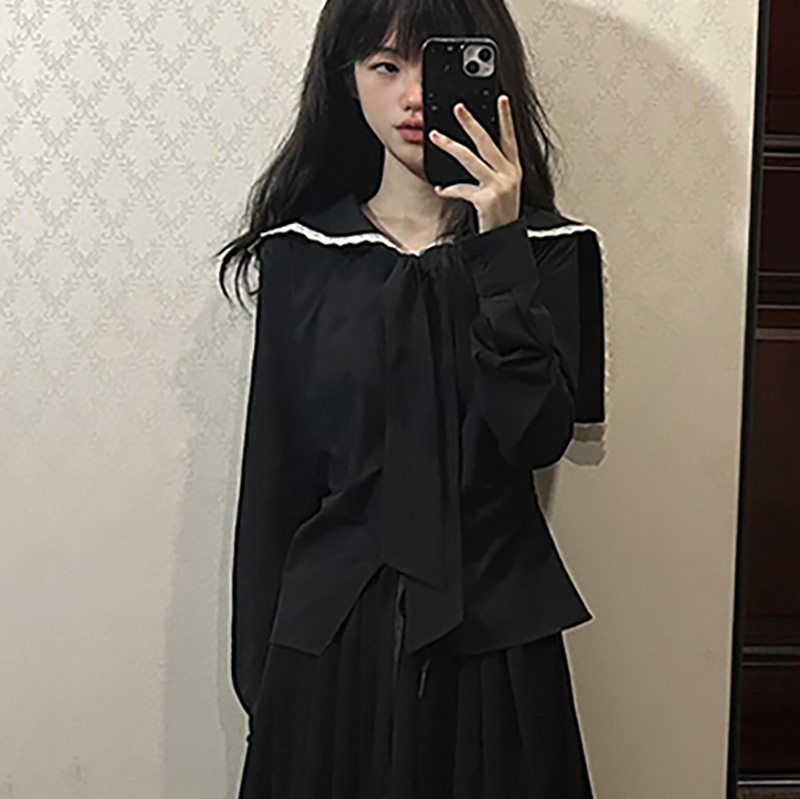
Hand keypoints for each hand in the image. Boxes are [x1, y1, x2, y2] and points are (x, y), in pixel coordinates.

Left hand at [428, 95, 522, 233]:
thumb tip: (470, 154)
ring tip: (435, 137)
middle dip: (470, 123)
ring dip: (450, 146)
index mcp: (513, 169)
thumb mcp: (501, 189)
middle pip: (487, 142)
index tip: (502, 99)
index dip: (506, 118)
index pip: (509, 138)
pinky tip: (441, 189)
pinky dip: (450, 189)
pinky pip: (462, 188)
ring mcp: (499, 186)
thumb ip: (492, 171)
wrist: (503, 240)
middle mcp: (508, 174)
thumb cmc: (499, 215)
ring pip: (470, 159)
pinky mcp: (487, 199)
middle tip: (458, 108)